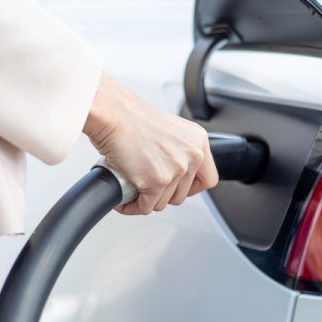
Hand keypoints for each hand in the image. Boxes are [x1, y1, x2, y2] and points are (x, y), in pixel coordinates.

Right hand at [84, 72, 218, 214]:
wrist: (112, 114)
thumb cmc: (131, 118)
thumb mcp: (169, 131)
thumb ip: (179, 151)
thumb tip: (175, 173)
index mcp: (198, 140)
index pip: (208, 179)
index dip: (191, 188)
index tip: (177, 188)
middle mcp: (192, 155)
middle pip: (183, 194)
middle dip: (162, 194)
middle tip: (147, 186)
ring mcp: (175, 169)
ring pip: (163, 203)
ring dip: (147, 200)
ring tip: (133, 189)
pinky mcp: (156, 182)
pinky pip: (146, 207)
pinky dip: (133, 207)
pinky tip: (125, 199)